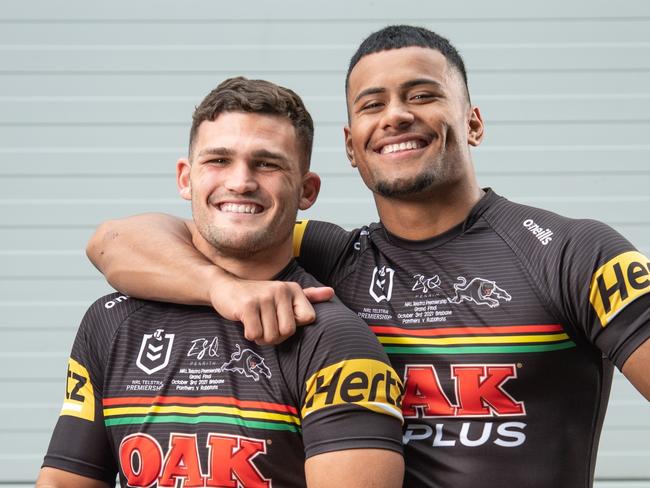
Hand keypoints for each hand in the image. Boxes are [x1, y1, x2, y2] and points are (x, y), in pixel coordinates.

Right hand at [208, 277, 333, 344]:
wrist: (226, 288)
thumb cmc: (258, 296)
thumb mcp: (284, 294)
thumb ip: (308, 296)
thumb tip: (332, 292)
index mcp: (294, 288)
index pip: (308, 319)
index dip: (293, 325)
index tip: (280, 317)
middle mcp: (281, 290)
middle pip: (288, 331)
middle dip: (275, 335)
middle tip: (265, 324)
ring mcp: (264, 297)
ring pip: (271, 336)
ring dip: (261, 337)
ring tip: (255, 322)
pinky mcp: (247, 306)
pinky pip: (255, 335)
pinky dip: (249, 334)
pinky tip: (245, 322)